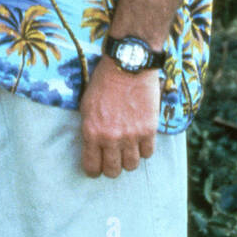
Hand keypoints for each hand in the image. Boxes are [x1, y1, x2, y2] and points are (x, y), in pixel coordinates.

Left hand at [80, 55, 160, 178]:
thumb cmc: (103, 82)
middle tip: (112, 160)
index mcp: (92, 132)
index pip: (92, 167)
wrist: (127, 66)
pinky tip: (139, 140)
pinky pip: (147, 153)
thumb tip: (93, 146)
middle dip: (111, 168)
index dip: (93, 170)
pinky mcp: (149, 130)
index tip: (96, 168)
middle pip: (113, 171)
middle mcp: (111, 138)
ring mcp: (132, 136)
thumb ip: (90, 128)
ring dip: (128, 159)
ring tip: (126, 149)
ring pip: (132, 165)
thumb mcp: (87, 105)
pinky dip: (143, 149)